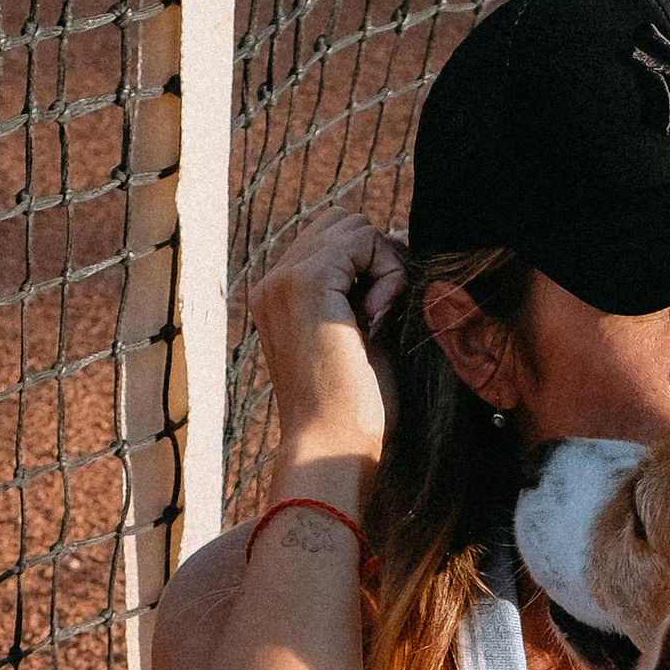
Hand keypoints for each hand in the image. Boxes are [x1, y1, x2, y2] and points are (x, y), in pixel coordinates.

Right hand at [250, 208, 406, 473]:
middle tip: (380, 317)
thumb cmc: (353, 410)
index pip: (334, 243)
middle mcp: (273, 282)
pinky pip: (361, 238)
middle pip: (341, 224)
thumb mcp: (360, 338)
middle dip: (376, 259)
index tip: (375, 323)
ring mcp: (283, 279)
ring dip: (381, 264)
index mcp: (280, 298)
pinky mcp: (305, 282)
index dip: (370, 270)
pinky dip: (386, 271)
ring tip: (376, 319)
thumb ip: (365, 295)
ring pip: (351, 225)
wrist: (331, 446)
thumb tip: (396, 257)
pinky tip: (377, 317)